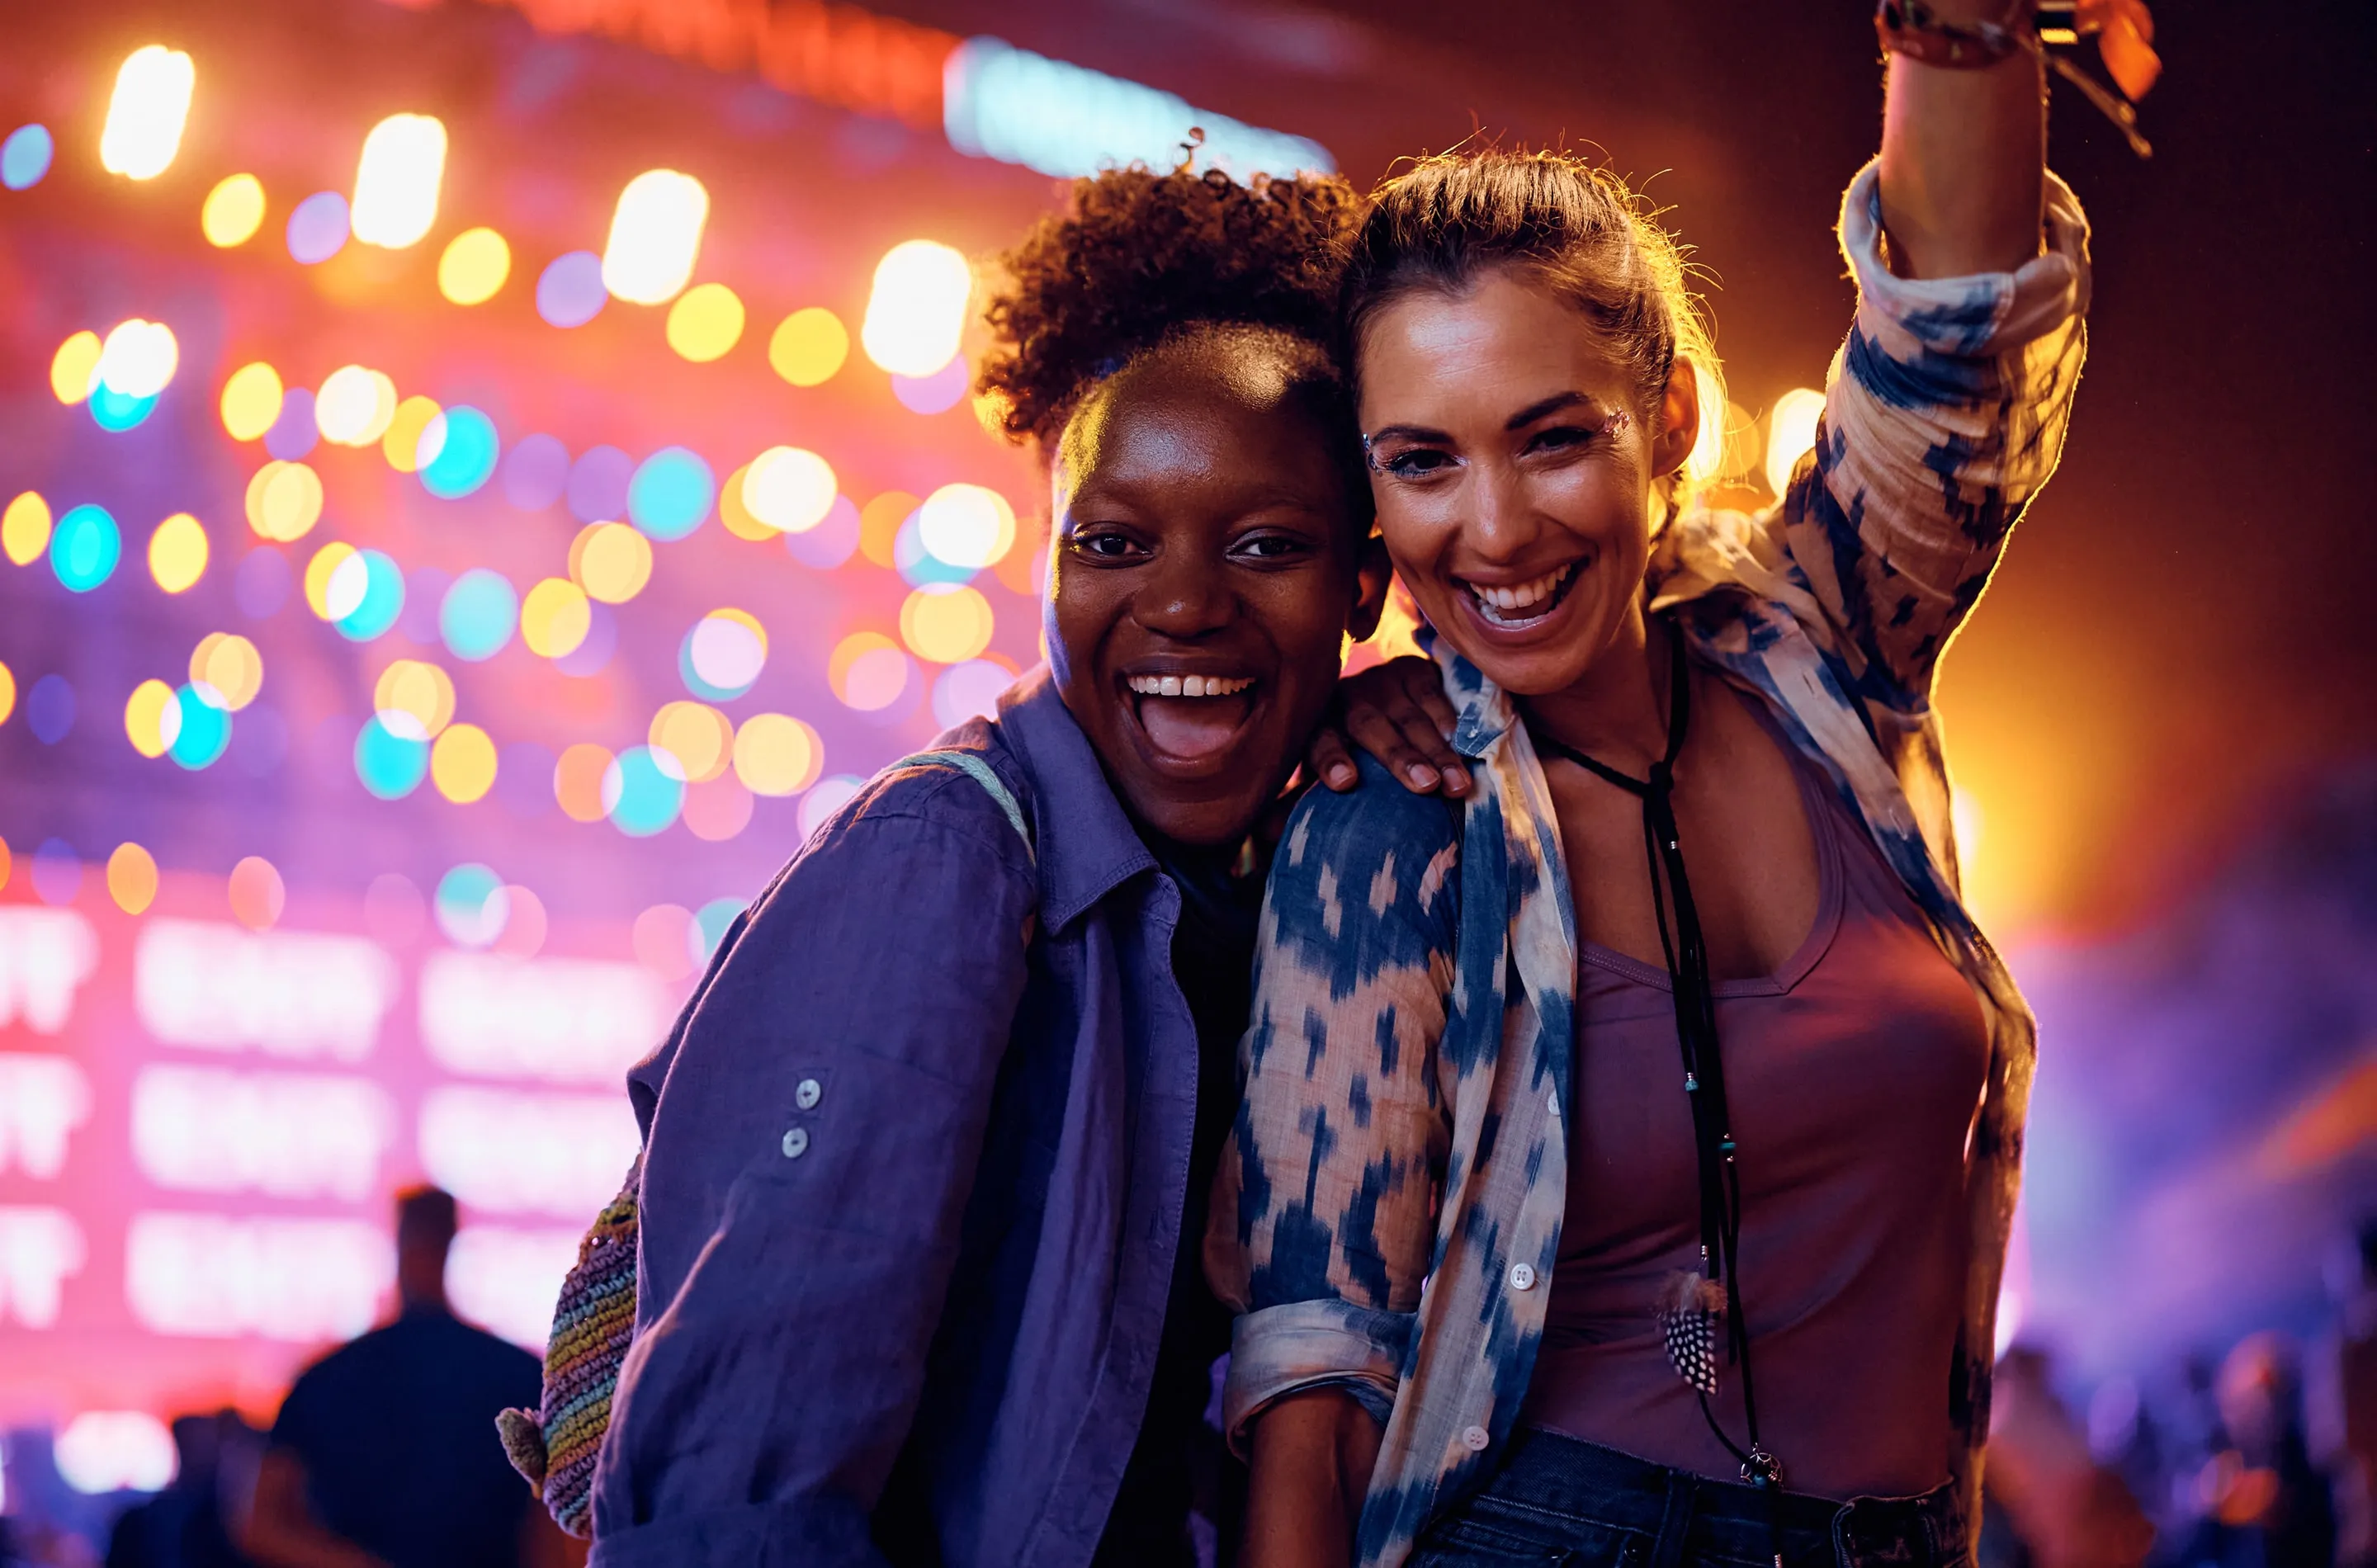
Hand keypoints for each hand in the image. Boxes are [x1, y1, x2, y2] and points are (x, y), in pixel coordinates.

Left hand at [1308, 656, 1468, 797]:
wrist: (1381, 696)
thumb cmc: (1353, 750)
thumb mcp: (1326, 772)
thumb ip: (1305, 801)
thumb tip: (1274, 834)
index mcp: (1318, 723)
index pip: (1319, 740)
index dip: (1330, 758)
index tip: (1344, 782)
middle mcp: (1346, 697)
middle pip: (1370, 726)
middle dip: (1399, 757)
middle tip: (1425, 786)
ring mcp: (1381, 680)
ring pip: (1409, 716)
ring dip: (1436, 750)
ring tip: (1455, 783)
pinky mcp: (1413, 670)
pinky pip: (1432, 694)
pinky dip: (1449, 721)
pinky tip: (1463, 744)